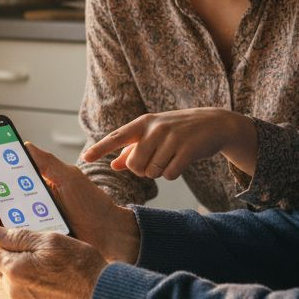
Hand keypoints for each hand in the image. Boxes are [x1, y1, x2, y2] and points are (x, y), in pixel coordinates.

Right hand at [0, 143, 138, 263]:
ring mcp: (31, 233)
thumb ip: (46, 162)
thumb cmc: (92, 205)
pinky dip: (0, 244)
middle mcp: (28, 213)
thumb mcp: (69, 177)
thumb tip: (23, 145)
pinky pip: (13, 249)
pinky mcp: (36, 251)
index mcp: (33, 193)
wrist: (112, 234)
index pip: (2, 187)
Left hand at [0, 225, 107, 298]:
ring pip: (7, 280)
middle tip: (10, 235)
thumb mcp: (50, 240)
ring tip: (28, 252)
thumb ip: (19, 236)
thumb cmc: (80, 265)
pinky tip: (39, 271)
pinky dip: (23, 279)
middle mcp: (14, 289)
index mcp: (14, 269)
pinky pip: (20, 292)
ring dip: (11, 265)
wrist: (101, 297)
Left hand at [81, 108, 258, 178]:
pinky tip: (180, 163)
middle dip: (142, 171)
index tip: (84, 158)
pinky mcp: (187, 149)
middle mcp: (155, 129)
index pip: (116, 137)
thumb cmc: (178, 131)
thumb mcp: (154, 134)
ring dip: (159, 172)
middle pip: (134, 165)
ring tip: (169, 159)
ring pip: (152, 172)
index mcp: (143, 124)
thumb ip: (132, 149)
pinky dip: (172, 174)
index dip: (100, 148)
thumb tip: (113, 164)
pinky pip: (169, 175)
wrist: (214, 124)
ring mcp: (172, 138)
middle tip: (154, 162)